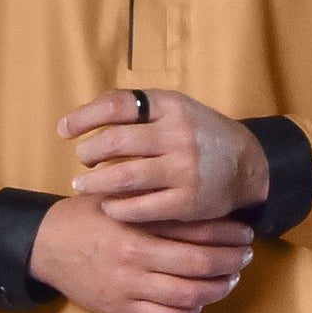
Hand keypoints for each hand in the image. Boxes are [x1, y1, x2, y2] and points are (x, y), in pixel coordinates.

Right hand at [27, 196, 252, 312]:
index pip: (194, 229)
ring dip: (216, 288)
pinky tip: (198, 301)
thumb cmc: (85, 218)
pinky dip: (189, 310)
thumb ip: (152, 199)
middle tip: (245, 256)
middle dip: (231, 261)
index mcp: (136, 223)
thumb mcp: (117, 197)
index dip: (227, 233)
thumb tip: (198, 196)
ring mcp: (128, 286)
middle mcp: (135, 256)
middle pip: (199, 264)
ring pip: (188, 294)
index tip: (244, 232)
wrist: (45, 245)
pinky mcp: (121, 309)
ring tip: (228, 279)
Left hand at [57, 88, 269, 225]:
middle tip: (83, 161)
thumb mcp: (175, 109)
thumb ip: (137, 109)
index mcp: (171, 105)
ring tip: (83, 185)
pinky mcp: (186, 201)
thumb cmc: (199, 135)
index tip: (65, 129)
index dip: (84, 117)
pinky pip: (139, 207)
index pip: (117, 105)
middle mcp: (177, 134)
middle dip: (89, 152)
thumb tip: (85, 116)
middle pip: (115, 141)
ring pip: (123, 176)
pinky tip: (109, 206)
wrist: (246, 165)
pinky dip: (117, 208)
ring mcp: (183, 169)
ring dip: (95, 183)